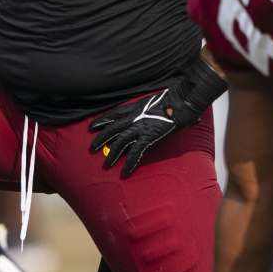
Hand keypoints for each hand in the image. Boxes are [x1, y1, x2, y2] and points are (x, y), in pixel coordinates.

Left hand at [90, 59, 225, 176]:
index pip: (113, 115)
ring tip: (106, 164)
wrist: (181, 102)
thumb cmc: (174, 100)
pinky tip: (125, 171)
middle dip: (100, 139)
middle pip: (111, 129)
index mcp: (135, 108)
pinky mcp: (147, 137)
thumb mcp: (158, 101)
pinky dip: (130, 162)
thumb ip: (155, 108)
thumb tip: (160, 112)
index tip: (92, 127)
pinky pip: (135, 152)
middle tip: (91, 148)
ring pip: (119, 142)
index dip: (102, 121)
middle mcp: (133, 118)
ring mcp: (139, 128)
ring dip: (111, 153)